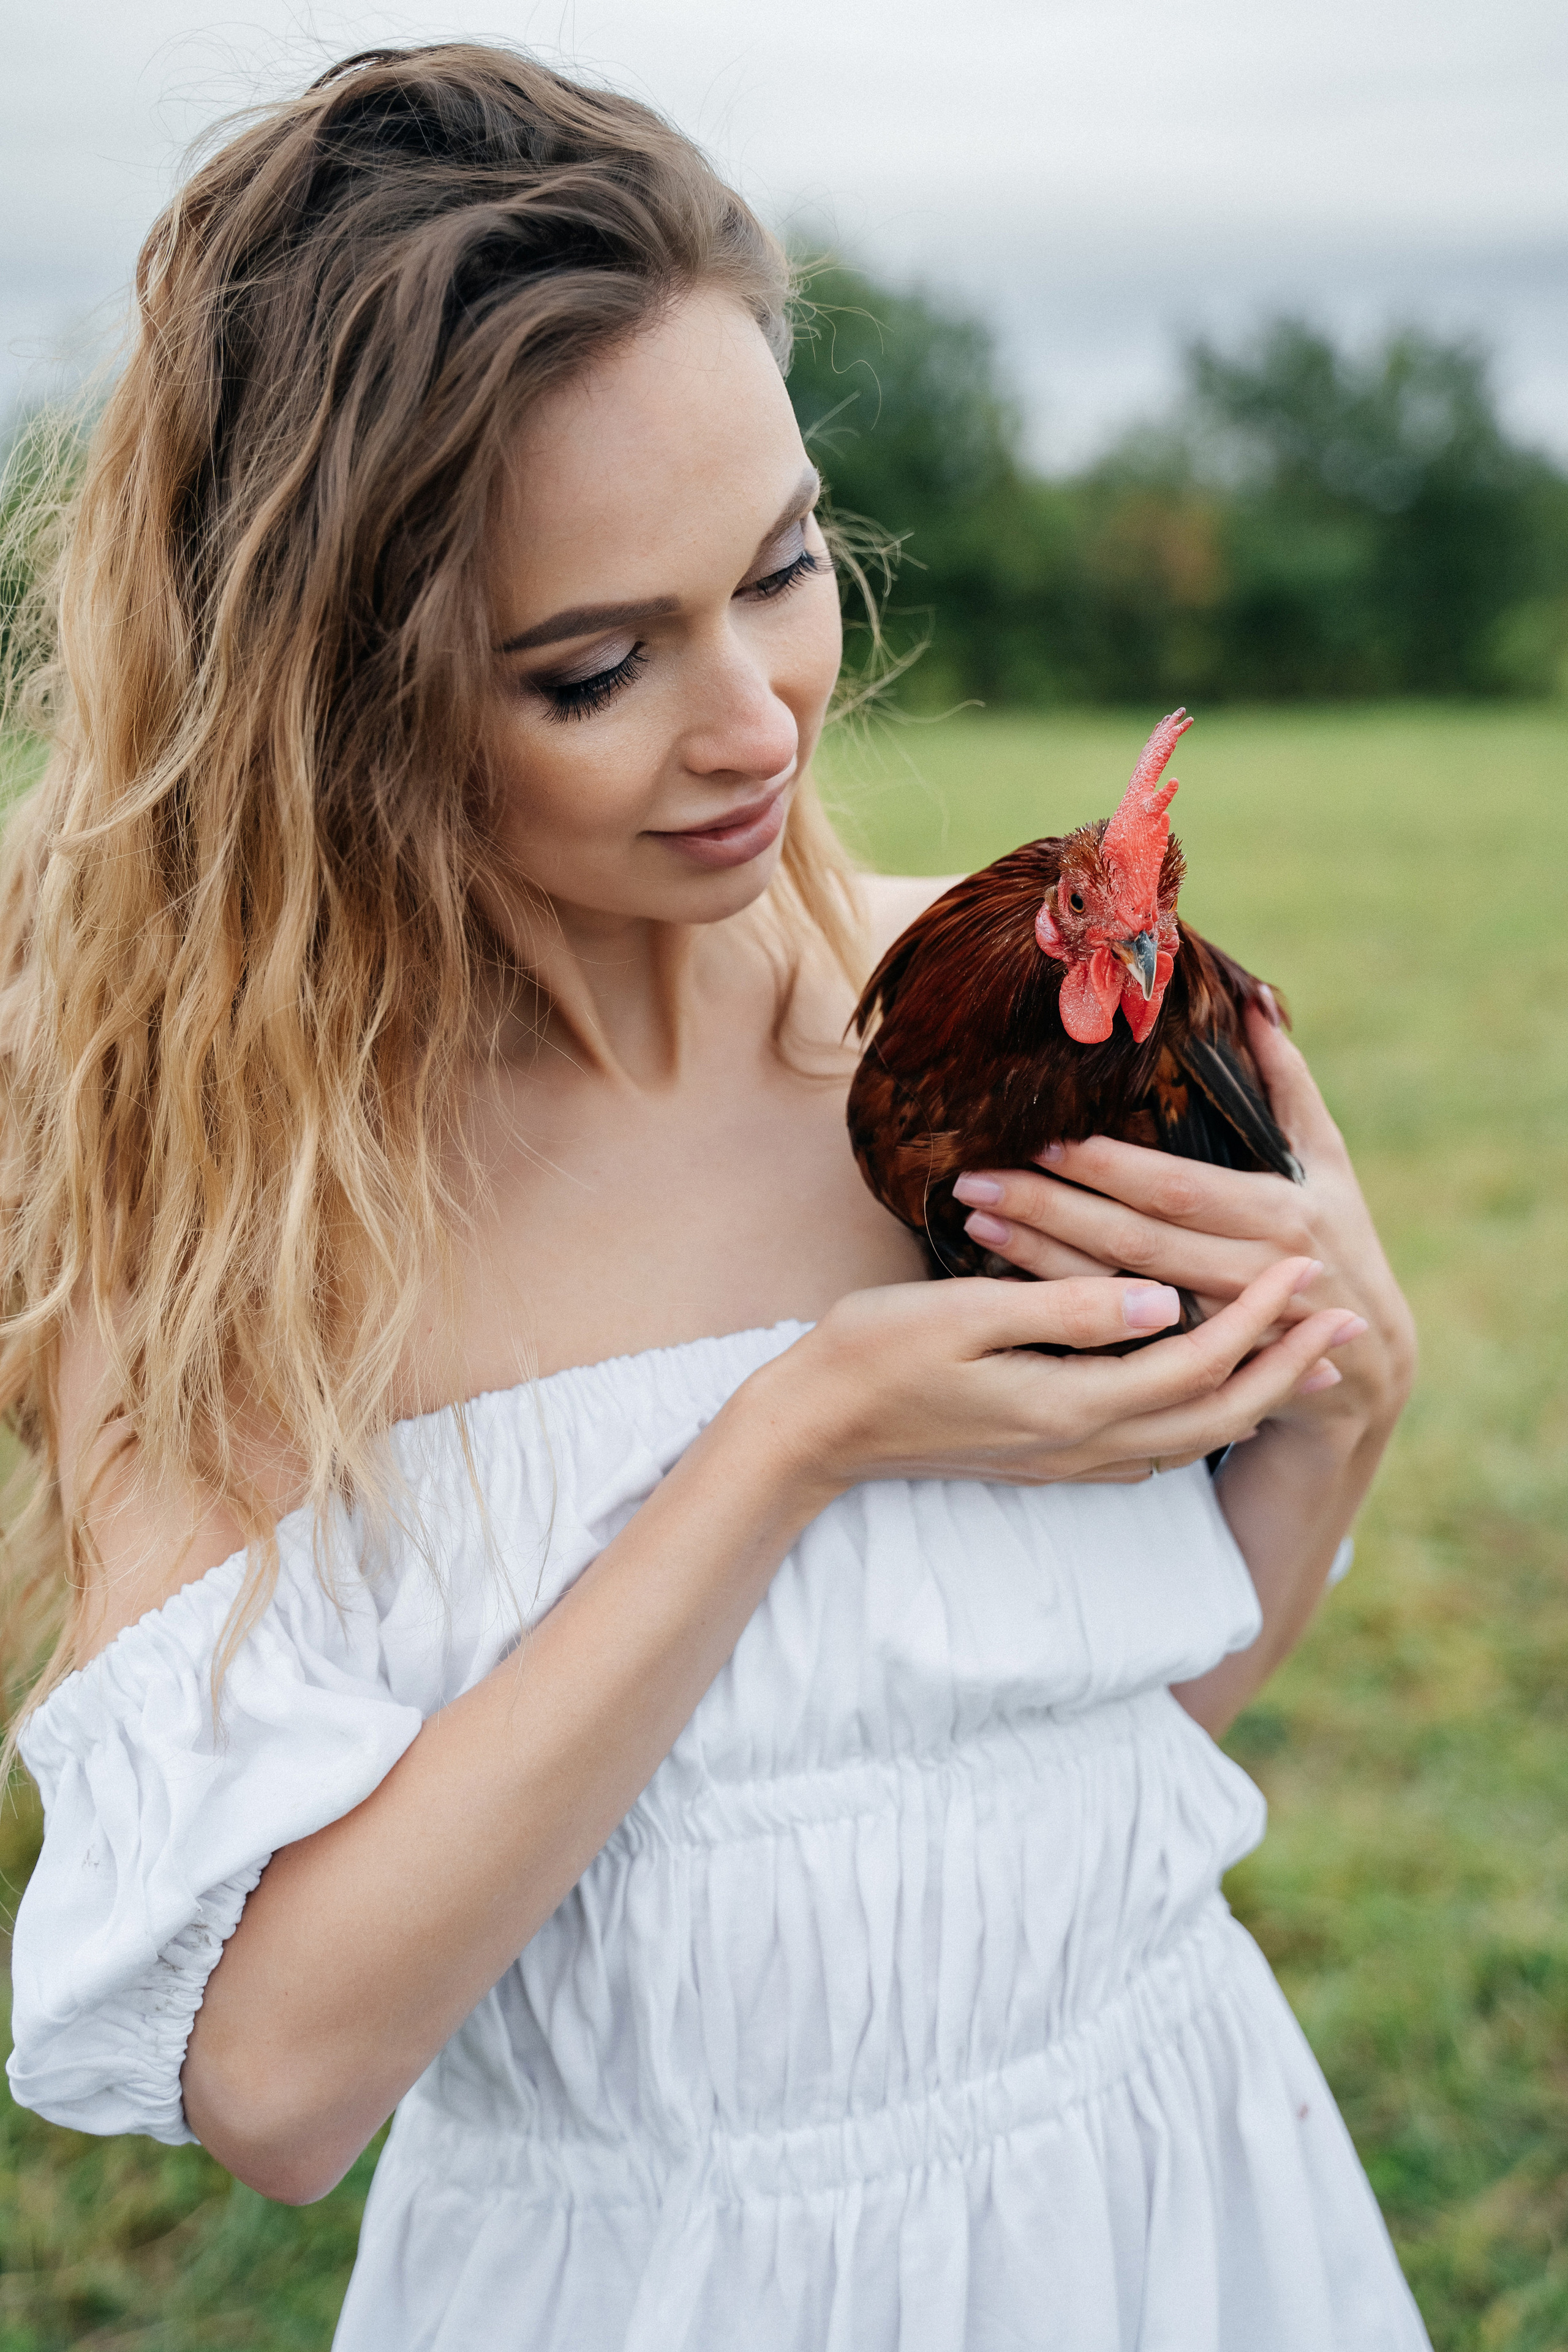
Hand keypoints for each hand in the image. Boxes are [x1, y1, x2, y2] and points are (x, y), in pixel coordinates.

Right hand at [747, 1254, 1363, 1496]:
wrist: (813, 1431)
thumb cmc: (874, 1355)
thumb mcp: (965, 1315)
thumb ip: (1071, 1308)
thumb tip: (1163, 1298)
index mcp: (1070, 1404)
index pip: (1195, 1361)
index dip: (1256, 1314)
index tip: (1304, 1263)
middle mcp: (1081, 1445)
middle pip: (1214, 1415)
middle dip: (1283, 1366)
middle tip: (1341, 1321)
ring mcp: (1065, 1461)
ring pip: (1189, 1439)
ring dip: (1252, 1395)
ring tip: (1300, 1357)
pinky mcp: (1047, 1459)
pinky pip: (1150, 1449)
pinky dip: (1200, 1419)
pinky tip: (1210, 1397)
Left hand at [948, 1007, 1414, 1446]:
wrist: (1365, 1359)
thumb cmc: (1340, 1234)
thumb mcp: (1327, 1158)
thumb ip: (1287, 1080)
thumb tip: (1252, 1000)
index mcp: (1276, 1214)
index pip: (1172, 1188)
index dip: (1104, 1166)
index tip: (1039, 1136)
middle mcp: (1249, 1275)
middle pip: (1131, 1241)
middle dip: (1049, 1209)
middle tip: (973, 1178)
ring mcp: (1220, 1329)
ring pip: (1113, 1294)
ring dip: (1039, 1258)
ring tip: (975, 1221)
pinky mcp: (1194, 1366)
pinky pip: (1115, 1336)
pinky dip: (1059, 1306)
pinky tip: (1003, 1279)